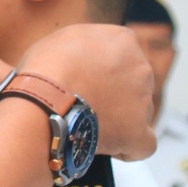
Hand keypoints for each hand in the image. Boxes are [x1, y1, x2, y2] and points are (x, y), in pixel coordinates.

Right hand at [17, 24, 156, 160]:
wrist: (44, 104)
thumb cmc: (45, 70)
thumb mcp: (62, 39)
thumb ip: (86, 45)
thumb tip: (85, 58)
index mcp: (123, 41)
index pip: (123, 54)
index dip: (105, 69)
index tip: (88, 79)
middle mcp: (141, 68)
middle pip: (134, 83)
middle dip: (115, 93)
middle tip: (87, 103)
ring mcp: (144, 101)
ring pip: (138, 112)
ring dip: (118, 118)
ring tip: (87, 125)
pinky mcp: (139, 133)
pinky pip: (143, 143)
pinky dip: (128, 147)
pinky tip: (108, 146)